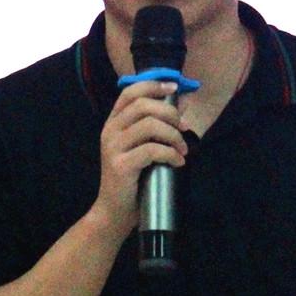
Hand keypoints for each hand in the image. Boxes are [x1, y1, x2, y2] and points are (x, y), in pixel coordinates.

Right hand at [91, 78, 185, 235]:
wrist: (114, 211)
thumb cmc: (133, 178)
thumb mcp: (144, 147)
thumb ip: (159, 124)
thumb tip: (184, 102)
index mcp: (113, 122)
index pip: (130, 92)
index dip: (153, 85)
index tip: (175, 87)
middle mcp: (110, 131)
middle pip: (143, 105)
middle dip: (170, 113)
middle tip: (184, 128)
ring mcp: (113, 148)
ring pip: (150, 125)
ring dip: (174, 135)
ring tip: (183, 149)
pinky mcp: (121, 165)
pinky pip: (152, 150)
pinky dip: (171, 154)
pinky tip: (178, 162)